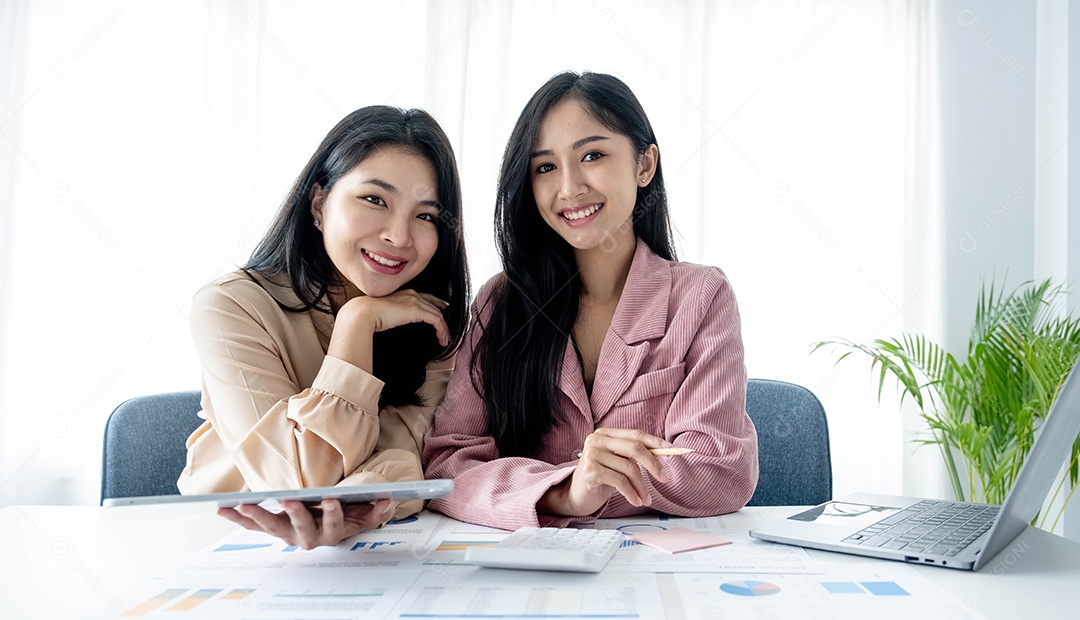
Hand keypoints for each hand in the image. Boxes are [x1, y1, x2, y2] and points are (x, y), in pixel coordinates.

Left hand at [217, 498, 392, 548]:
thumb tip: (387, 499)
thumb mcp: (365, 516)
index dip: (332, 513)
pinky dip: (237, 518)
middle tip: (288, 500)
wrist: (329, 529)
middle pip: (298, 528)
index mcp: (330, 533)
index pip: (333, 523)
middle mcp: (307, 538)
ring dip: (256, 517)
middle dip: (293, 514)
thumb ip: (377, 511)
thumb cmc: (346, 517)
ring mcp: (287, 535)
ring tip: (241, 505)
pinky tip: (223, 509)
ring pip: (271, 528)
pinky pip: (253, 526)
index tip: (331, 499)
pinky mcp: (272, 529)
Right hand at [344, 289, 449, 345]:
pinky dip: (441, 330)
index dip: (436, 303)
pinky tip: (441, 339)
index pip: (425, 297)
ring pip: (437, 314)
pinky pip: (436, 320)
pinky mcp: (417, 310)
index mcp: (404, 293)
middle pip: (434, 306)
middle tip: (446, 331)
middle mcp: (411, 294)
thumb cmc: (367, 315)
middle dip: (442, 318)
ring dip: (443, 328)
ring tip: (444, 340)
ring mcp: (415, 301)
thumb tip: (392, 321)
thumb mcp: (384, 313)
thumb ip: (393, 314)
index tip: (443, 309)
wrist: (363, 312)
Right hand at [540, 429, 673, 516]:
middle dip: (654, 464)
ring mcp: (591, 454)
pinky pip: (620, 481)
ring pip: (629, 468)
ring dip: (642, 487)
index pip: (636, 435)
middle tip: (665, 478)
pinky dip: (632, 493)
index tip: (674, 451)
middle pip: (635, 448)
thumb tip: (665, 453)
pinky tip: (635, 500)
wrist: (576, 496)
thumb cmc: (600, 479)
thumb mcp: (619, 463)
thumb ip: (635, 455)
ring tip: (646, 499)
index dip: (656, 443)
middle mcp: (596, 440)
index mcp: (605, 434)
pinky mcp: (590, 471)